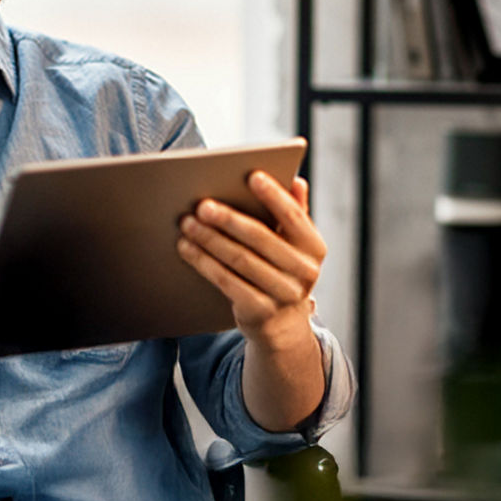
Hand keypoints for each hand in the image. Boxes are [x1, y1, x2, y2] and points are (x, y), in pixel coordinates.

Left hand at [177, 171, 325, 351]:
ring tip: (188, 223)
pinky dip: (204, 262)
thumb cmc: (283, 269)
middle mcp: (305, 272)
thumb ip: (295, 212)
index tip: (252, 176)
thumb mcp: (294, 243)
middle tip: (202, 205)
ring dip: (210, 239)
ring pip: (240, 260)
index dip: (274, 195)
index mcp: (314, 247)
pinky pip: (227, 282)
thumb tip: (297, 181)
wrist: (283, 324)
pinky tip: (186, 248)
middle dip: (228, 219)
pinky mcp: (259, 311)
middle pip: (260, 238)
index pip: (294, 216)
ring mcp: (283, 294)